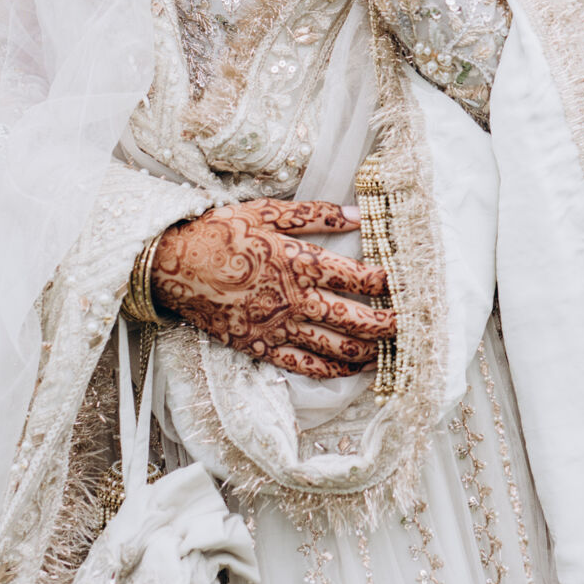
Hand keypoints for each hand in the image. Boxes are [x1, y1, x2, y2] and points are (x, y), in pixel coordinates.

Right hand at [151, 198, 393, 380]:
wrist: (173, 266)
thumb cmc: (221, 232)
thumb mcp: (268, 211)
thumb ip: (316, 214)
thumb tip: (358, 213)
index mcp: (298, 262)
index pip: (357, 277)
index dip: (387, 282)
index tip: (407, 282)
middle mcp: (293, 300)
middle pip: (355, 320)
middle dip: (389, 325)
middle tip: (411, 325)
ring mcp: (277, 328)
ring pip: (334, 349)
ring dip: (368, 352)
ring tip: (390, 351)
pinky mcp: (260, 347)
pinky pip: (303, 366)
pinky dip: (332, 371)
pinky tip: (351, 370)